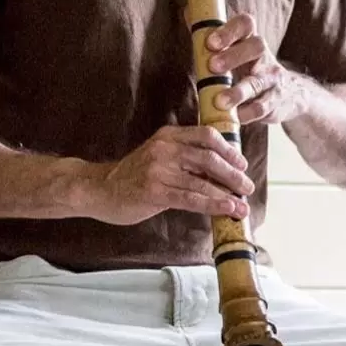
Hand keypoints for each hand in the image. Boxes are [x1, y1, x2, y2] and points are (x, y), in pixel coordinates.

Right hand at [87, 124, 252, 224]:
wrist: (97, 189)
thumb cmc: (132, 176)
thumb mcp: (158, 155)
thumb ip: (184, 158)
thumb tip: (221, 171)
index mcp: (168, 136)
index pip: (206, 136)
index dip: (228, 150)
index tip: (241, 163)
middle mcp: (164, 149)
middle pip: (209, 158)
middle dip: (233, 174)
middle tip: (247, 187)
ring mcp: (158, 170)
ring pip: (202, 181)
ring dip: (227, 194)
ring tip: (242, 205)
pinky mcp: (154, 192)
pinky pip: (191, 198)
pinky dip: (213, 205)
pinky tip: (227, 210)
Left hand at [204, 13, 299, 126]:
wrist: (289, 94)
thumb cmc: (248, 68)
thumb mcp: (234, 49)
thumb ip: (210, 33)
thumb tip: (188, 11)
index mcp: (249, 39)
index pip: (245, 24)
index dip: (229, 30)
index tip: (211, 42)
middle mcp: (264, 56)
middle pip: (256, 46)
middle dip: (233, 56)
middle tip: (212, 66)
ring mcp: (272, 79)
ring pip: (258, 82)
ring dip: (238, 92)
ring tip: (220, 101)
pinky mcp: (275, 101)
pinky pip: (261, 107)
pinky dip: (246, 113)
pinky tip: (234, 117)